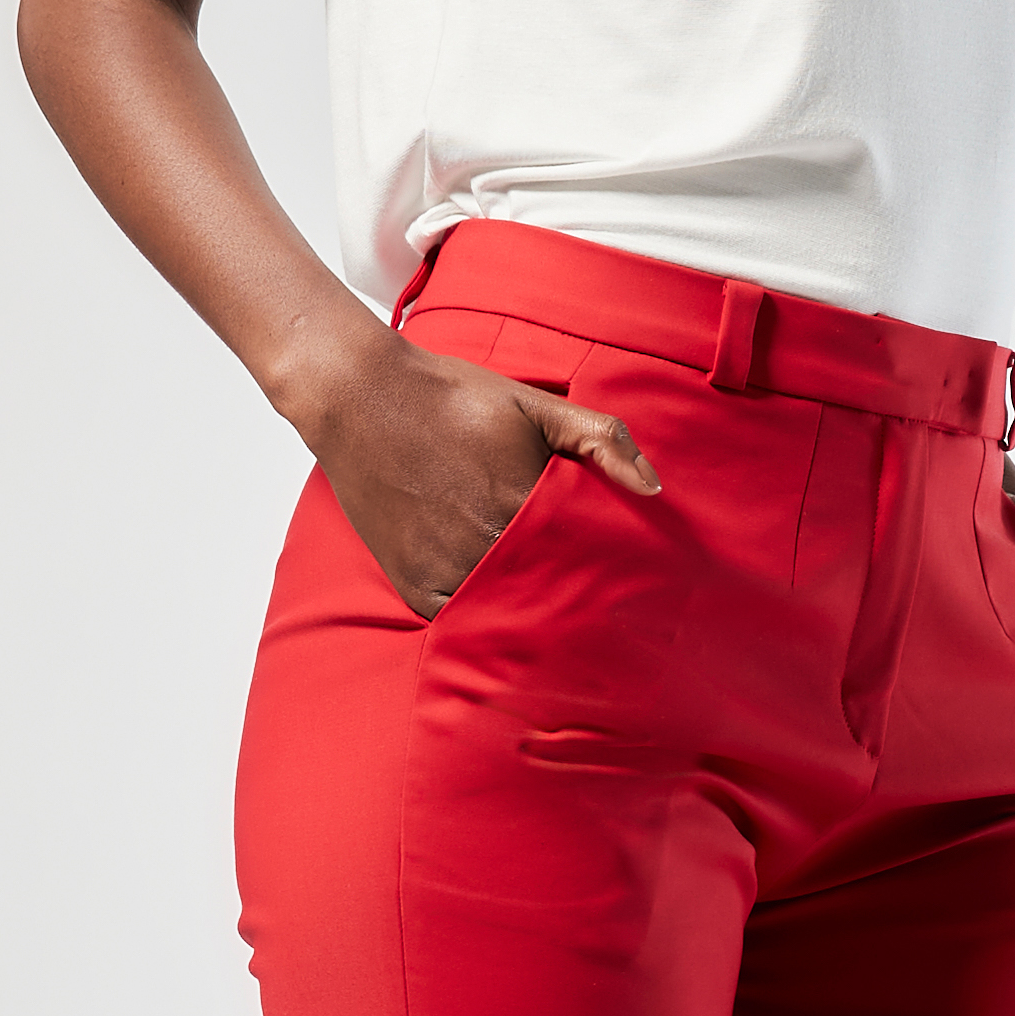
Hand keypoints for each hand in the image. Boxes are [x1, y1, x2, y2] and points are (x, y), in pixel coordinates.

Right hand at [307, 327, 658, 615]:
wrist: (360, 396)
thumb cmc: (451, 397)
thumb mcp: (533, 405)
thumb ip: (599, 439)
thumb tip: (653, 488)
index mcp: (525, 503)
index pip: (585, 561)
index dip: (607, 574)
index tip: (628, 586)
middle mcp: (485, 544)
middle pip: (547, 594)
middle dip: (571, 598)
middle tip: (600, 612)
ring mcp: (445, 567)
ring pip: (503, 612)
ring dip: (525, 612)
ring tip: (553, 615)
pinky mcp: (411, 582)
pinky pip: (456, 619)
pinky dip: (476, 616)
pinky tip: (497, 607)